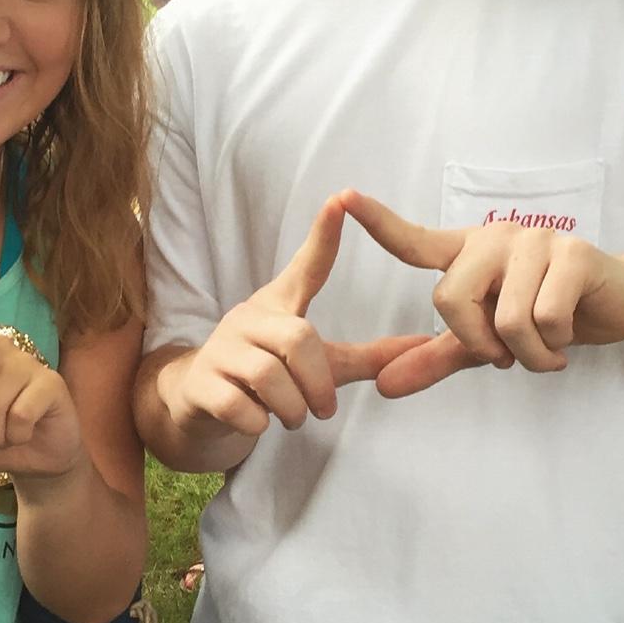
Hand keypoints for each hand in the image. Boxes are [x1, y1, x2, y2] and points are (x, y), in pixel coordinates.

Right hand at [160, 196, 428, 439]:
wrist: (199, 403)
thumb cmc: (268, 377)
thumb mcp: (318, 364)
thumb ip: (366, 356)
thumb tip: (424, 346)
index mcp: (279, 307)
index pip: (305, 267)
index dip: (323, 237)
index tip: (341, 200)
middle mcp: (248, 318)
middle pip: (298, 339)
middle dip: (318, 383)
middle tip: (323, 409)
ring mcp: (220, 349)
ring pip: (268, 376)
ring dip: (292, 408)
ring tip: (293, 418)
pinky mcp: (200, 383)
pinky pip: (238, 404)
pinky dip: (258, 422)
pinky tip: (258, 422)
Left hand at [340, 191, 623, 396]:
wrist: (619, 304)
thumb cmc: (547, 316)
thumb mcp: (484, 343)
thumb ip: (434, 358)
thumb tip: (383, 387)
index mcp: (466, 253)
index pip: (414, 240)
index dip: (378, 222)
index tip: (343, 197)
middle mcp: (493, 238)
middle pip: (449, 299)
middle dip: (478, 343)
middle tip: (509, 353)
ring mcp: (533, 241)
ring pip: (504, 319)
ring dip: (529, 354)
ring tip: (547, 346)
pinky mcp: (572, 254)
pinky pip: (545, 317)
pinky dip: (555, 345)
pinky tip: (569, 336)